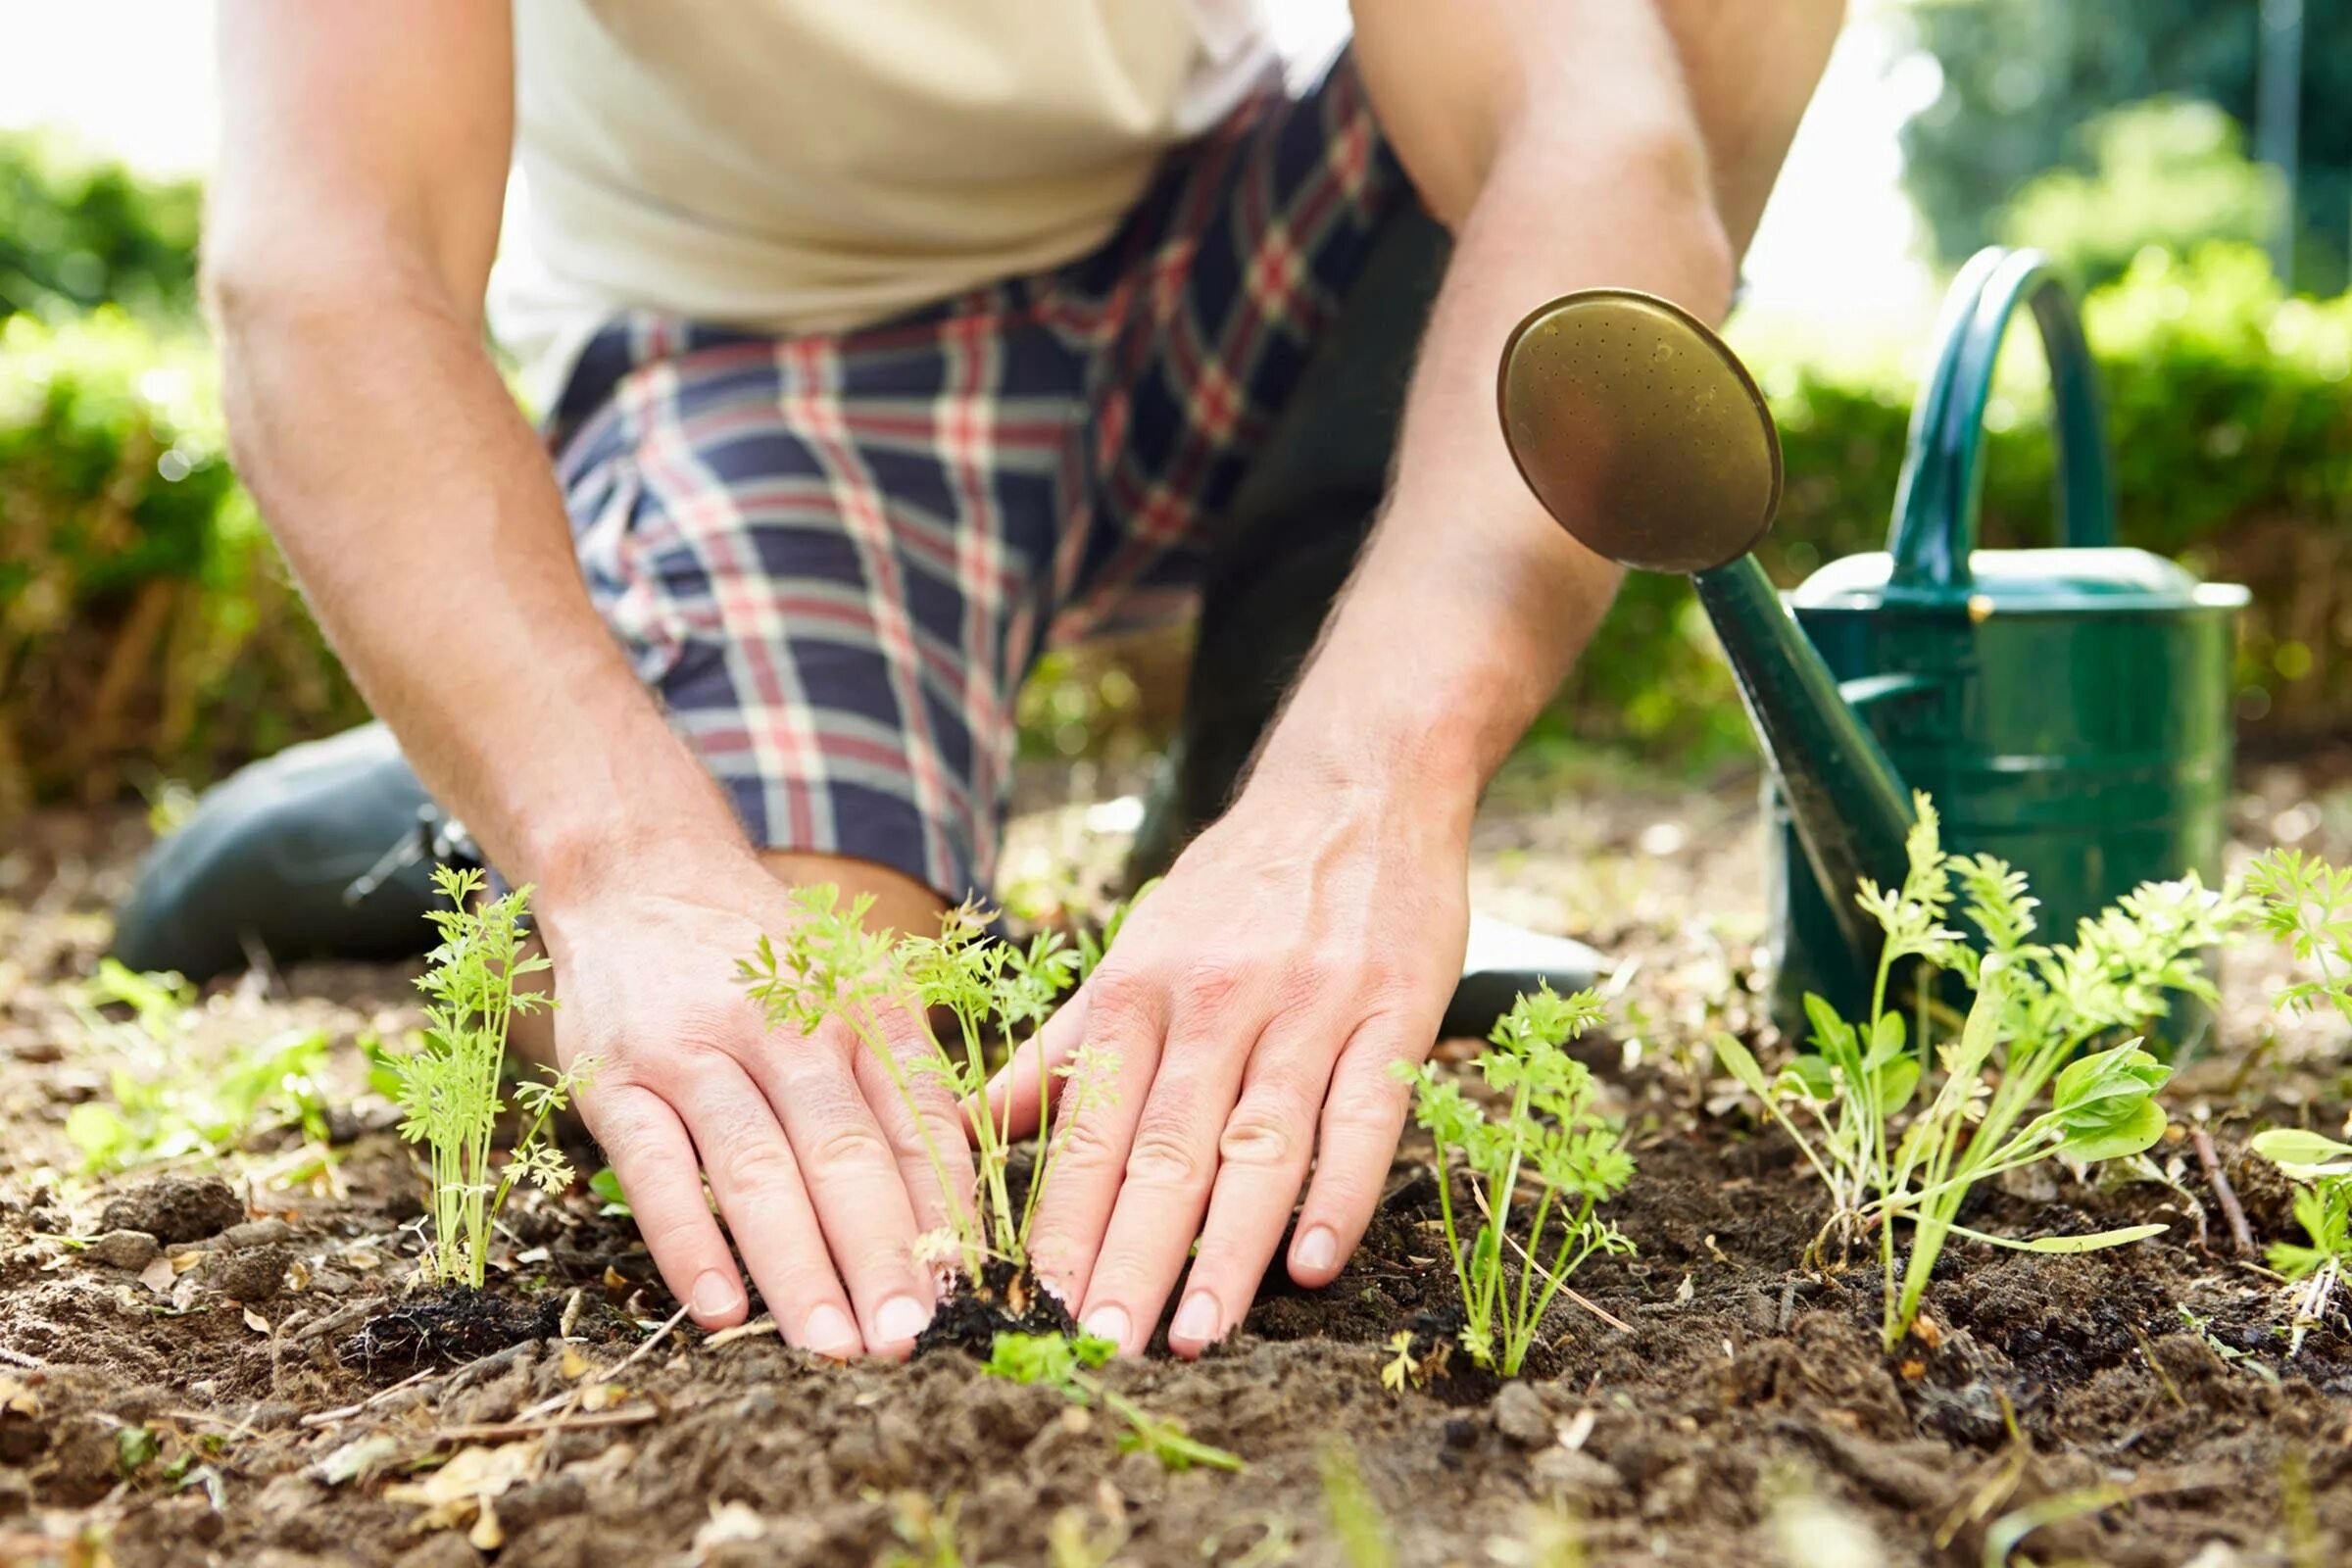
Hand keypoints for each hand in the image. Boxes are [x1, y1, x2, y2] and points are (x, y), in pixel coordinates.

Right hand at [537, 843, 971, 1357]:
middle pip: (844, 1152)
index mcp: (859, 1004)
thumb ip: (899, 1079)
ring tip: (833, 1344)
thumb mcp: (850, 984)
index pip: (916, 1117)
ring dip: (799, 1265)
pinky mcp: (615, 1077)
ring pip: (757, 1168)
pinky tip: (721, 1309)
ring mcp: (695, 1050)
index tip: (969, 1291)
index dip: (945, 1209)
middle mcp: (784, 1025)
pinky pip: (655, 1168)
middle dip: (883, 1254)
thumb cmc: (763, 955)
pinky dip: (689, 1242)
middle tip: (910, 1337)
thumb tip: (958, 1205)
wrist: (637, 872)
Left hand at [1000, 773, 1470, 1356]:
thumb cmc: (1235, 888)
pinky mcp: (1394, 1010)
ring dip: (1228, 1248)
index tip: (1033, 1309)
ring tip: (1196, 1336)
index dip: (1063, 1223)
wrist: (1356, 788)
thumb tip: (967, 1128)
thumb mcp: (1135, 952)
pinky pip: (1366, 1113)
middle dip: (1129, 1256)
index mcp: (1140, 991)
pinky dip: (1340, 1191)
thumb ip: (1063, 1048)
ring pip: (1259, 1142)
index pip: (1091, 1127)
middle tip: (1100, 1349)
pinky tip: (1315, 1264)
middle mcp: (1214, 1001)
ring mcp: (1308, 1007)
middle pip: (1165, 1148)